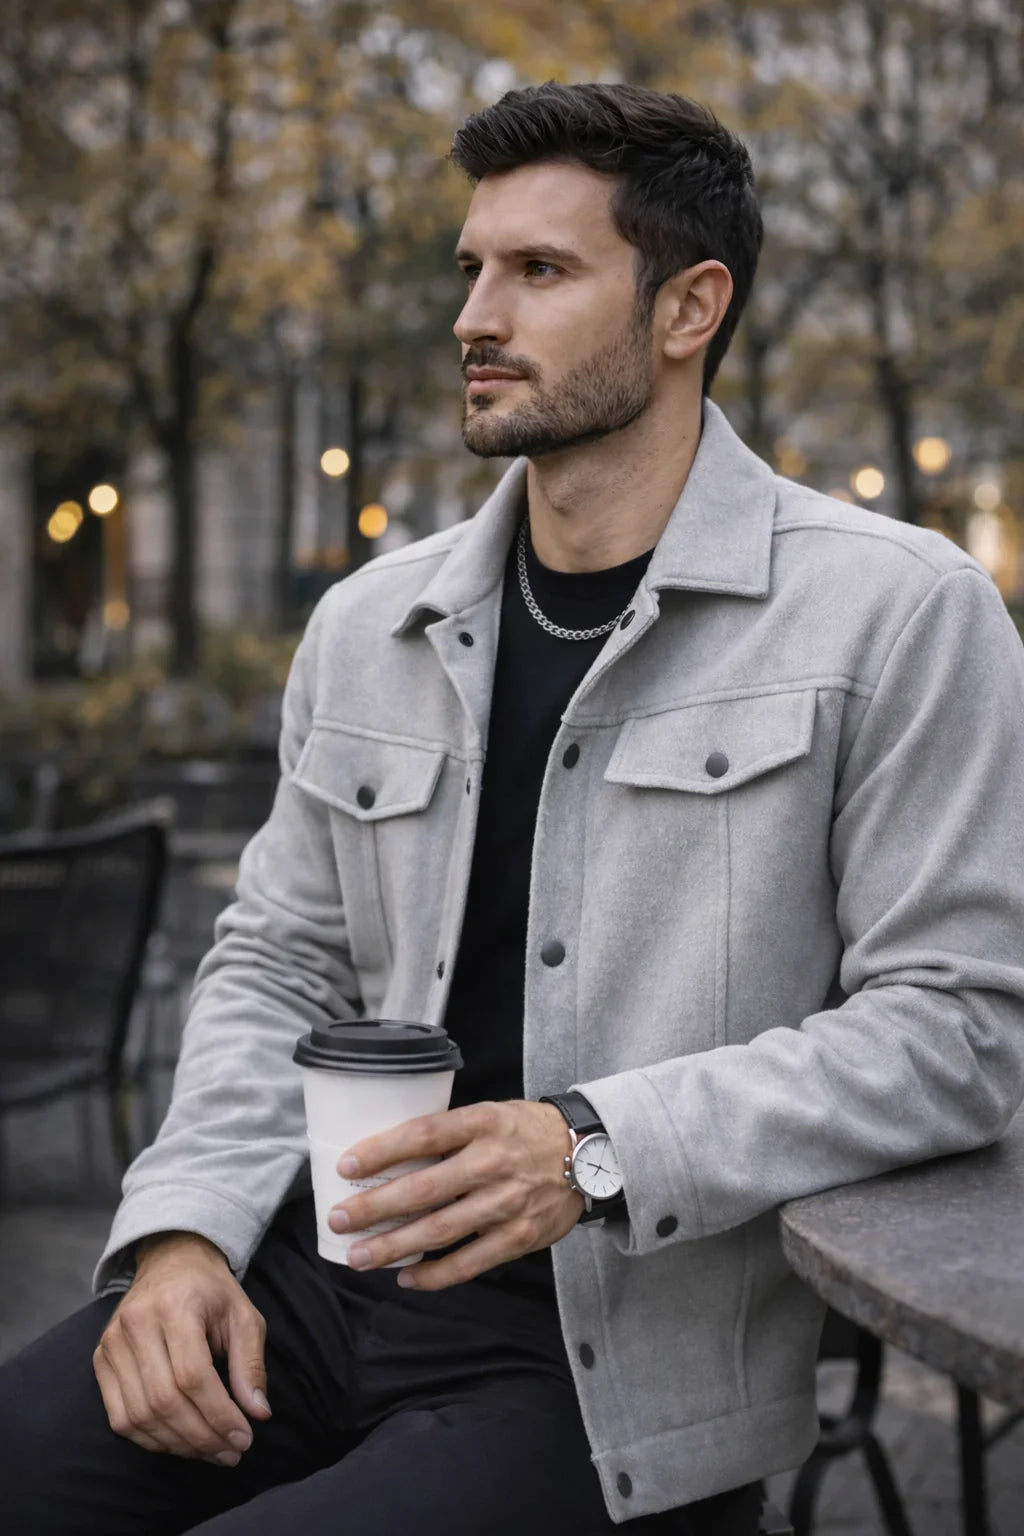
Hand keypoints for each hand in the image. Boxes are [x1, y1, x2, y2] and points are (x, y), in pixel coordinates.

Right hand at [93, 1231, 271, 1465]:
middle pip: (164, 1401)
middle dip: (202, 1436)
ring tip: (210, 1451)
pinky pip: (120, 1417)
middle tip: (231, 1453)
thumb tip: (258, 1414)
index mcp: (175, 1306)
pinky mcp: (100, 1360)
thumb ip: (251, 1364)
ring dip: (178, 1445)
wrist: (170, 1261)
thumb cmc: (212, 1291)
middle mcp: (136, 1323)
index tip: (244, 1438)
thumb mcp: (243, 1316)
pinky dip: (150, 1439)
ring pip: (139, 1416)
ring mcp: (112, 1343)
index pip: (193, 1376)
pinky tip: (179, 1443)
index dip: (219, 1415)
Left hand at [329, 1099, 582, 1288]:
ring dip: (393, 1246)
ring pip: (439, 1231)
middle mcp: (493, 1162)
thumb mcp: (491, 1113)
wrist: (592, 1155)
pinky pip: (469, 1263)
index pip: (423, 1135)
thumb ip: (450, 1132)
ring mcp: (506, 1203)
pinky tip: (406, 1278)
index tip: (346, 1165)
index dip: (381, 1151)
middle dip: (374, 1207)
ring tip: (359, 1256)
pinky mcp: (519, 1237)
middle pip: (423, 1189)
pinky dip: (435, 1274)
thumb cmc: (527, 1132)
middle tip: (338, 1219)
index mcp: (483, 1123)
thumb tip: (390, 1154)